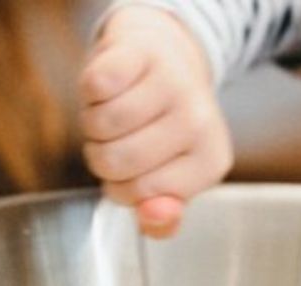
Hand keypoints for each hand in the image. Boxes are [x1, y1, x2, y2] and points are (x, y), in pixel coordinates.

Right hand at [78, 7, 231, 237]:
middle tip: (119, 138)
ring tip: (114, 110)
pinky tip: (110, 85)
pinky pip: (95, 86)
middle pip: (115, 160)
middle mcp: (199, 121)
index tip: (135, 168)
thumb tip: (153, 216)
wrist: (165, 57)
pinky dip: (90, 90)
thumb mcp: (169, 180)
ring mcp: (174, 83)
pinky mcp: (144, 52)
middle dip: (102, 155)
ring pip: (101, 124)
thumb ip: (161, 218)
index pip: (139, 195)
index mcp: (210, 162)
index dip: (121, 186)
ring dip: (93, 123)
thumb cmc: (161, 127)